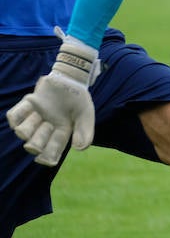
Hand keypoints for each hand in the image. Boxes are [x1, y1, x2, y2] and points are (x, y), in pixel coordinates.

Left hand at [5, 34, 99, 166]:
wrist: (71, 77)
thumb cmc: (79, 97)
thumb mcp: (86, 114)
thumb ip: (85, 130)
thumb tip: (80, 149)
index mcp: (61, 132)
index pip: (52, 151)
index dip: (46, 157)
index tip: (43, 160)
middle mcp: (46, 127)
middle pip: (34, 144)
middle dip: (35, 144)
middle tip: (42, 134)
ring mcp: (35, 116)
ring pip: (22, 131)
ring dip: (26, 129)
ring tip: (37, 118)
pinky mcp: (28, 104)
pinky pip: (14, 115)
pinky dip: (16, 117)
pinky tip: (25, 113)